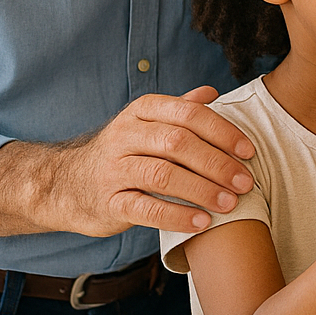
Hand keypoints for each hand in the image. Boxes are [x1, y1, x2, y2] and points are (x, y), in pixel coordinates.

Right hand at [53, 86, 257, 235]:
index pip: (189, 114)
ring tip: (230, 204)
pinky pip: (145, 208)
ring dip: (202, 190)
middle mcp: (126, 135)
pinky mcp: (108, 202)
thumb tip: (211, 91)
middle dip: (217, 163)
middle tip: (246, 182)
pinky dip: (177, 216)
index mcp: (142, 111)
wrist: (67, 185)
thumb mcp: (146, 124)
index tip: (248, 151)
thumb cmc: (123, 153)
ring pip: (163, 175)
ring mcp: (114, 169)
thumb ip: (179, 109)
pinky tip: (201, 223)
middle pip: (178, 143)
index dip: (222, 132)